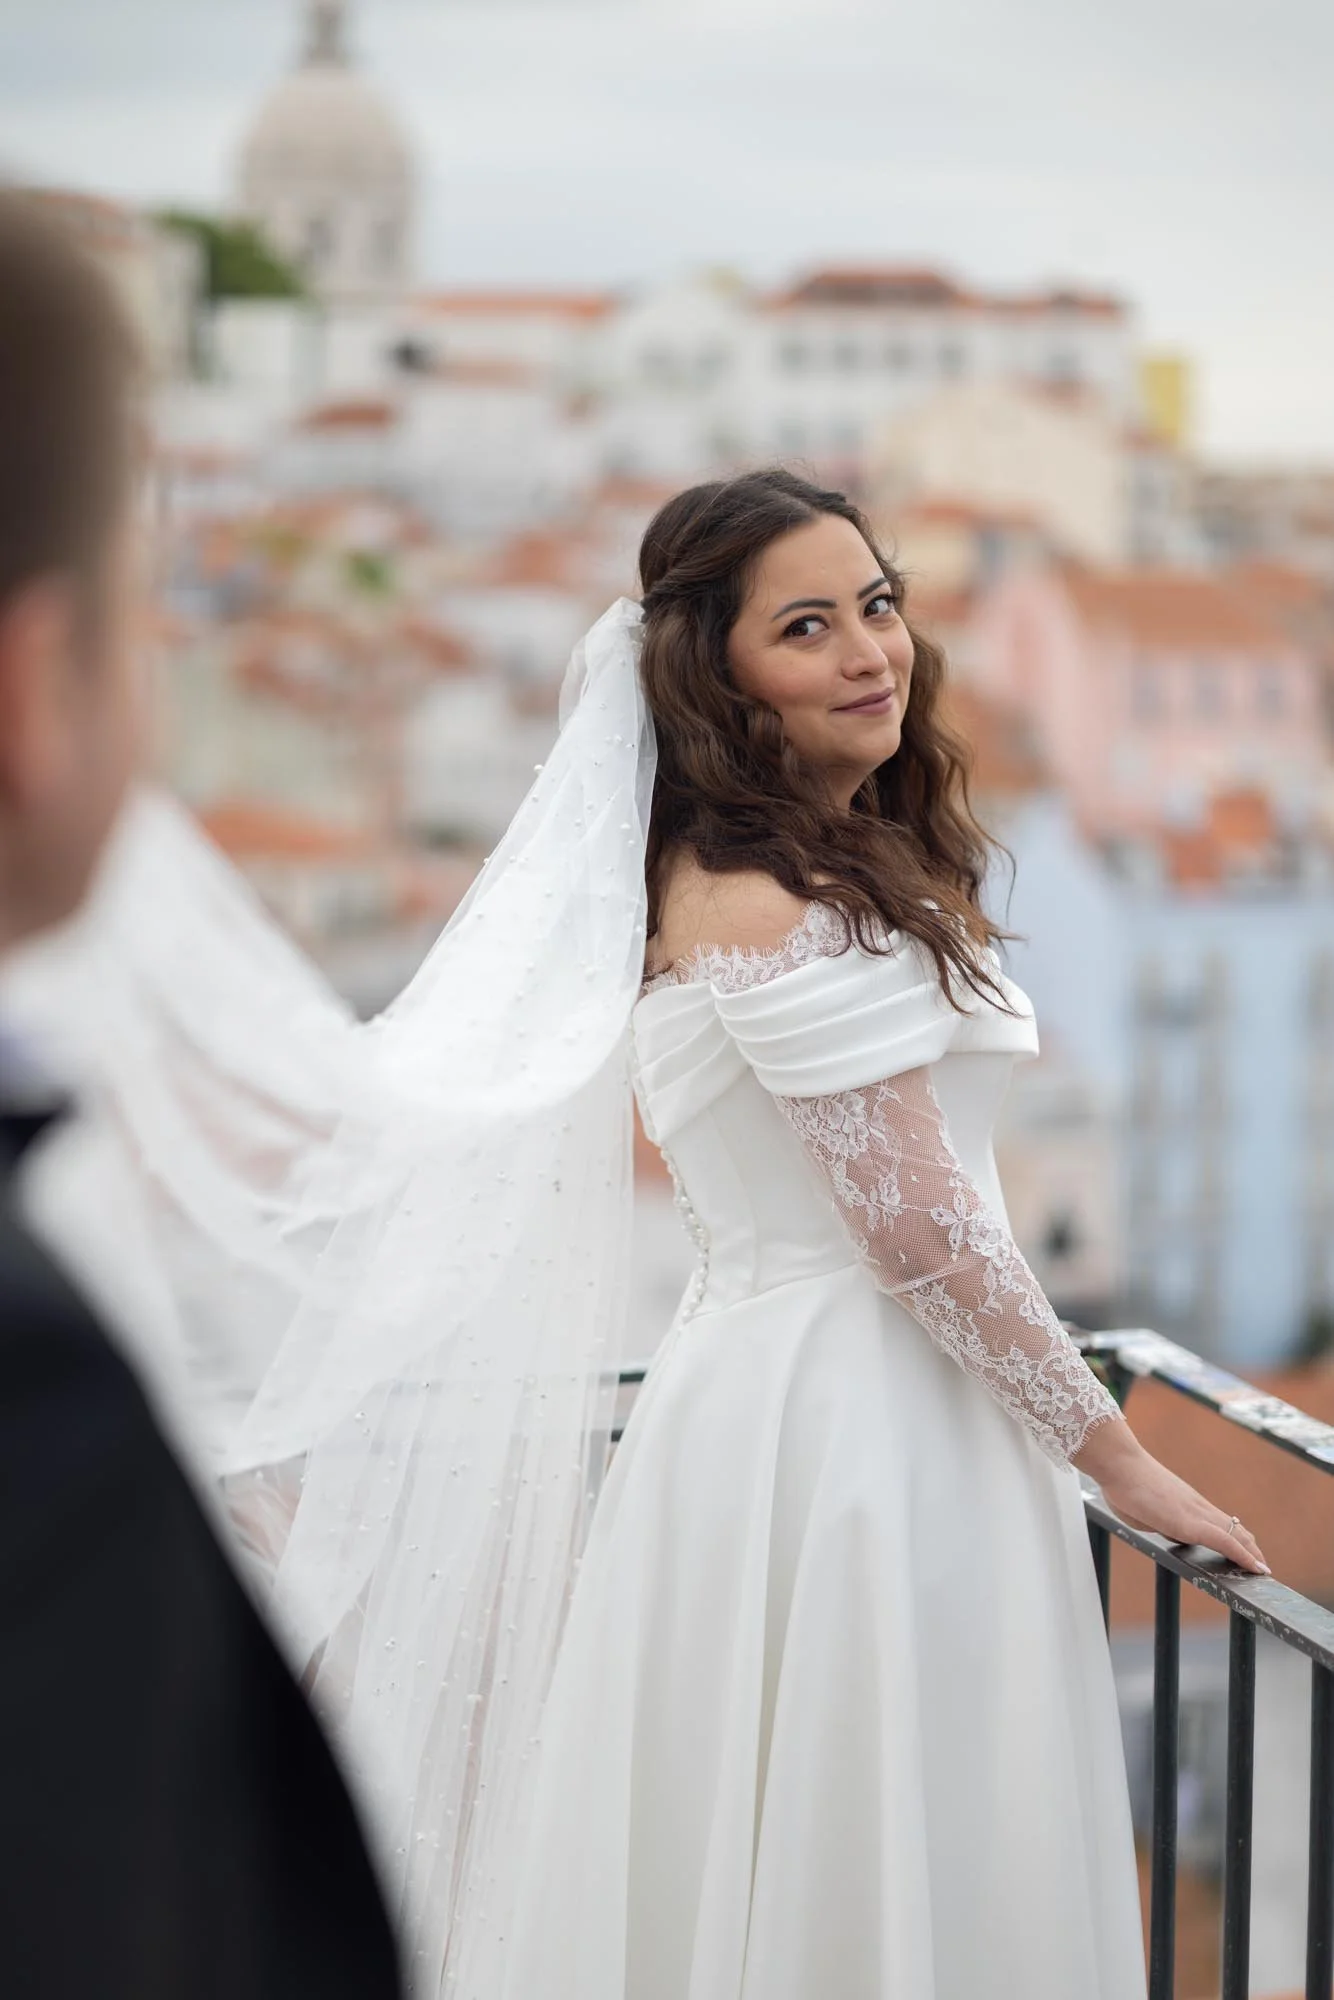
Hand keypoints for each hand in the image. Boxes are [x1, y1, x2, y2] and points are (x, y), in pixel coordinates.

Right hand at [1072, 1416, 1270, 1576]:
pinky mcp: (1190, 1524)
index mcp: (1187, 1503)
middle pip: (1234, 1528)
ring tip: (1263, 1570)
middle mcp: (1197, 1506)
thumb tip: (1170, 1530)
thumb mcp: (1147, 1510)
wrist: (1119, 1465)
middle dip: (1250, 1549)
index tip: (1247, 1552)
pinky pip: (1224, 1540)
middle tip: (1261, 1566)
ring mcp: (1196, 1513)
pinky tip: (1255, 1567)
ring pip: (1235, 1534)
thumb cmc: (1124, 1484)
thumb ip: (1163, 1521)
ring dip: (1251, 1553)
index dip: (1237, 1538)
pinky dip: (1243, 1555)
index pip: (1220, 1522)